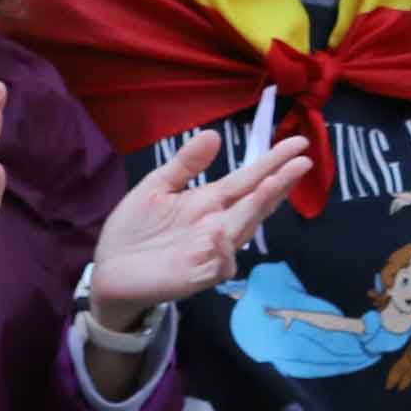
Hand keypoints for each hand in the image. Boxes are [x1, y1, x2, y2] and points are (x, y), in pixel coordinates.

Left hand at [88, 129, 314, 322]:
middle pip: (255, 202)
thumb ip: (185, 164)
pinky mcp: (197, 275)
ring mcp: (212, 251)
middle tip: (303, 162)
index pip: (248, 179)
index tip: (299, 143)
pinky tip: (221, 233)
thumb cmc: (134, 230)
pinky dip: (223, 250)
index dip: (272, 162)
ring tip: (274, 184)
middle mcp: (219, 224)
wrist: (108, 270)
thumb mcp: (156, 188)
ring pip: (244, 229)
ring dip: (259, 208)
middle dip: (279, 183)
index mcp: (211, 202)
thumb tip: (214, 134)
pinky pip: (219, 264)